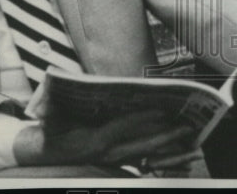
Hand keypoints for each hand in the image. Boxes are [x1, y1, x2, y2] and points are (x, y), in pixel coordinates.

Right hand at [12, 110, 193, 167]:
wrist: (44, 151)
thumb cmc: (51, 127)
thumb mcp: (53, 112)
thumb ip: (62, 100)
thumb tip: (67, 77)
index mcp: (93, 138)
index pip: (122, 126)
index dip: (142, 118)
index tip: (162, 110)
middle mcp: (108, 152)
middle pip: (142, 144)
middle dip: (166, 134)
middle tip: (187, 124)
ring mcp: (114, 159)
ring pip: (147, 154)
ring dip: (170, 148)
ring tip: (192, 140)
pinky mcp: (119, 159)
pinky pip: (146, 158)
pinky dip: (164, 155)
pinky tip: (180, 150)